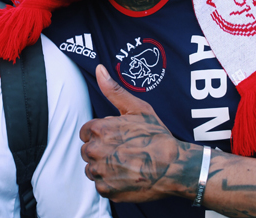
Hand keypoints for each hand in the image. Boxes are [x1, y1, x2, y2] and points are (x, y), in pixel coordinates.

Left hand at [80, 64, 199, 201]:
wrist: (174, 166)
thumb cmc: (156, 135)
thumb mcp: (136, 108)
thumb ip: (113, 90)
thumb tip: (99, 69)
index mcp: (99, 128)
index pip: (85, 132)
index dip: (99, 134)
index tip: (114, 138)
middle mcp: (95, 150)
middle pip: (87, 150)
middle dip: (99, 150)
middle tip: (121, 152)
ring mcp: (100, 171)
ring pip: (91, 168)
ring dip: (103, 167)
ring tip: (124, 164)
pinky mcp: (107, 189)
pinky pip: (100, 185)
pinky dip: (110, 183)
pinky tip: (125, 177)